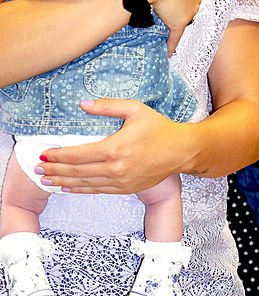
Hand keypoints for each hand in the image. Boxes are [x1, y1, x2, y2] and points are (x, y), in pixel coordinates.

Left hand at [34, 99, 187, 193]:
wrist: (182, 150)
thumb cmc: (160, 128)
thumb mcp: (135, 110)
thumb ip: (107, 107)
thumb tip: (83, 104)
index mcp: (115, 148)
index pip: (77, 154)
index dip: (58, 155)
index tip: (44, 153)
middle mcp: (116, 168)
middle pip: (77, 171)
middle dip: (55, 170)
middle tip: (38, 168)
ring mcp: (121, 181)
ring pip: (85, 183)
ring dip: (63, 182)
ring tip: (47, 180)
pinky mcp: (126, 188)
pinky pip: (98, 191)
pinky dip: (80, 190)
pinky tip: (68, 188)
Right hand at [137, 0, 200, 54]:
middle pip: (188, 5)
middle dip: (178, 7)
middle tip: (163, 8)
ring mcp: (188, 11)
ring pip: (183, 19)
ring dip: (174, 24)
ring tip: (164, 27)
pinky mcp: (179, 23)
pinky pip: (176, 38)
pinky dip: (172, 46)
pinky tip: (170, 53)